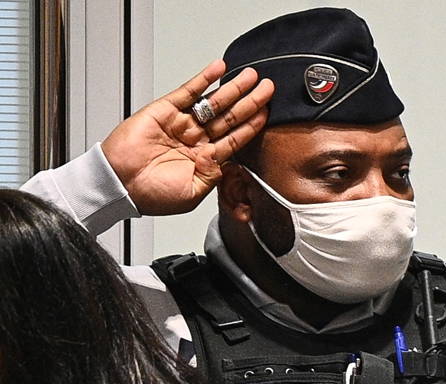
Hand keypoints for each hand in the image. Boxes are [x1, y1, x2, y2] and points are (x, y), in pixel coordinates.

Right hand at [99, 59, 273, 215]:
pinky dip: (203, 79)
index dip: (251, 125)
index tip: (267, 113)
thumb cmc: (151, 195)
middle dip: (250, 102)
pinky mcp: (164, 111)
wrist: (119, 185)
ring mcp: (181, 124)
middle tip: (268, 88)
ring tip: (251, 76)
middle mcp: (195, 140)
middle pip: (229, 117)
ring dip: (233, 88)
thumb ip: (212, 176)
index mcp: (205, 160)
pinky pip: (188, 91)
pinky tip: (219, 68)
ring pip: (213, 102)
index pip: (235, 138)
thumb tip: (222, 158)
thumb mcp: (192, 193)